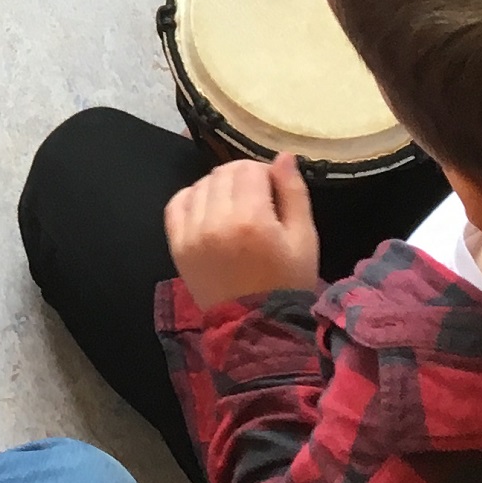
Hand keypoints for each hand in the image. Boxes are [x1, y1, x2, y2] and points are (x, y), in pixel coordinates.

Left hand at [165, 153, 321, 309]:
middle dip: (242, 179)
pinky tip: (208, 210)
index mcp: (252, 218)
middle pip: (223, 173)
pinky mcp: (177, 245)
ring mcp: (192, 233)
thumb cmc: (287, 281)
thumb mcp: (304, 238)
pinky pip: (177, 204)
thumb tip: (283, 155)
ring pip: (201, 184)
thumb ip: (294, 192)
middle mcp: (216, 221)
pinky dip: (192, 199)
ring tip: (234, 208)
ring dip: (218, 188)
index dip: (265, 175)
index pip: (250, 169)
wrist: (256, 327)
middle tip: (256, 200)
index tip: (273, 192)